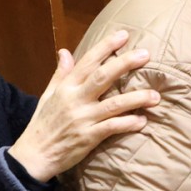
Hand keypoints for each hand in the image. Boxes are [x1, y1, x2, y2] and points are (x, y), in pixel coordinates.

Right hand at [7, 29, 158, 181]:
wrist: (34, 155)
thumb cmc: (43, 124)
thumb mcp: (48, 95)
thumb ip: (60, 74)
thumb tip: (65, 51)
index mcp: (66, 87)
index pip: (88, 61)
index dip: (106, 47)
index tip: (123, 35)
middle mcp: (75, 100)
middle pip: (103, 76)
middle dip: (125, 63)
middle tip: (146, 55)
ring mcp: (83, 119)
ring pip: (114, 104)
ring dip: (137, 98)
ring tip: (156, 96)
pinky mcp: (88, 137)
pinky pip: (112, 128)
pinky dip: (128, 124)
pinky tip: (142, 121)